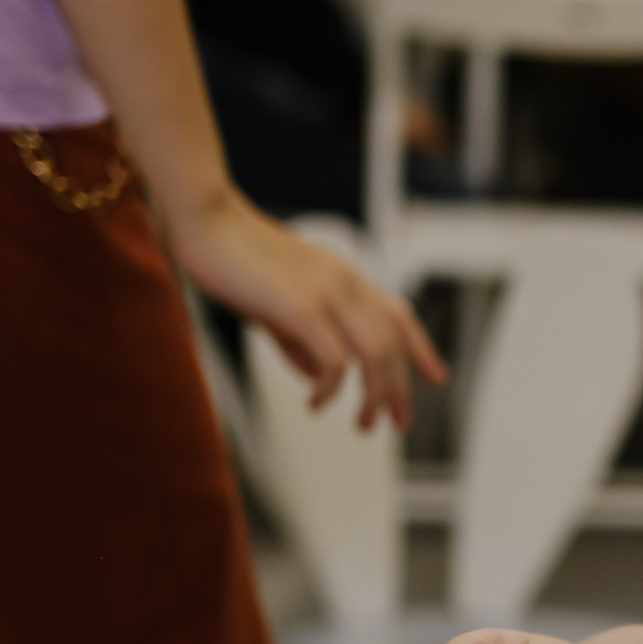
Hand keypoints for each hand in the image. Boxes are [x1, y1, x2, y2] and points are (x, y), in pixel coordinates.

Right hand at [167, 190, 447, 429]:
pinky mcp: (301, 306)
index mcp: (344, 277)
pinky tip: (317, 403)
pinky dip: (332, 389)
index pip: (397, 314)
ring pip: (375, 354)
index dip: (421, 348)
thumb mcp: (275, 304)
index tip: (438, 377)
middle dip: (400, 389)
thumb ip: (298, 339)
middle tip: (396, 423)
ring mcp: (327, 292)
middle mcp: (345, 282)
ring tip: (362, 423)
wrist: (205, 219)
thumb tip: (317, 376)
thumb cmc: (233, 259)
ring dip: (375, 395)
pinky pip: (335, 359)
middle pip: (392, 343)